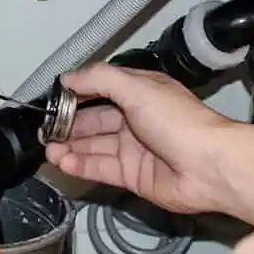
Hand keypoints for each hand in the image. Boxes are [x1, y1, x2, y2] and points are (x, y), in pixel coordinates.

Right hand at [44, 65, 244, 217]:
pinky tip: (62, 162)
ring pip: (94, 146)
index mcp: (140, 92)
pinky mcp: (133, 176)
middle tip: (44, 130)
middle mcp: (135, 119)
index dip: (76, 93)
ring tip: (48, 148)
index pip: (100, 89)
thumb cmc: (177, 121)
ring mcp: (134, 149)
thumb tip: (67, 77)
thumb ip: (100, 79)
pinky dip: (80, 166)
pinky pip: (101, 168)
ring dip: (70, 147)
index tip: (52, 99)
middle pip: (94, 120)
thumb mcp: (138, 88)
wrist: (209, 166)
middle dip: (68, 124)